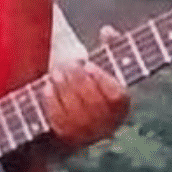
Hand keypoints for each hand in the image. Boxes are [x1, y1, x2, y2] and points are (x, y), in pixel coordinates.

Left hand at [44, 26, 129, 147]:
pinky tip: (47, 87)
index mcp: (123, 107)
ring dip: (66, 92)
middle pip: (95, 106)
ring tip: (56, 72)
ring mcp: (89, 136)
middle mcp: (110, 126)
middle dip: (80, 82)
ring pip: (78, 116)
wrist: (75, 108)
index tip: (89, 63)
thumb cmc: (92, 79)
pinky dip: (53, 104)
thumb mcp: (104, 62)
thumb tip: (108, 31)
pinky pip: (61, 124)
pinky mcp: (69, 140)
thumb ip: (111, 45)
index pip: (118, 97)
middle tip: (68, 64)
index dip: (103, 81)